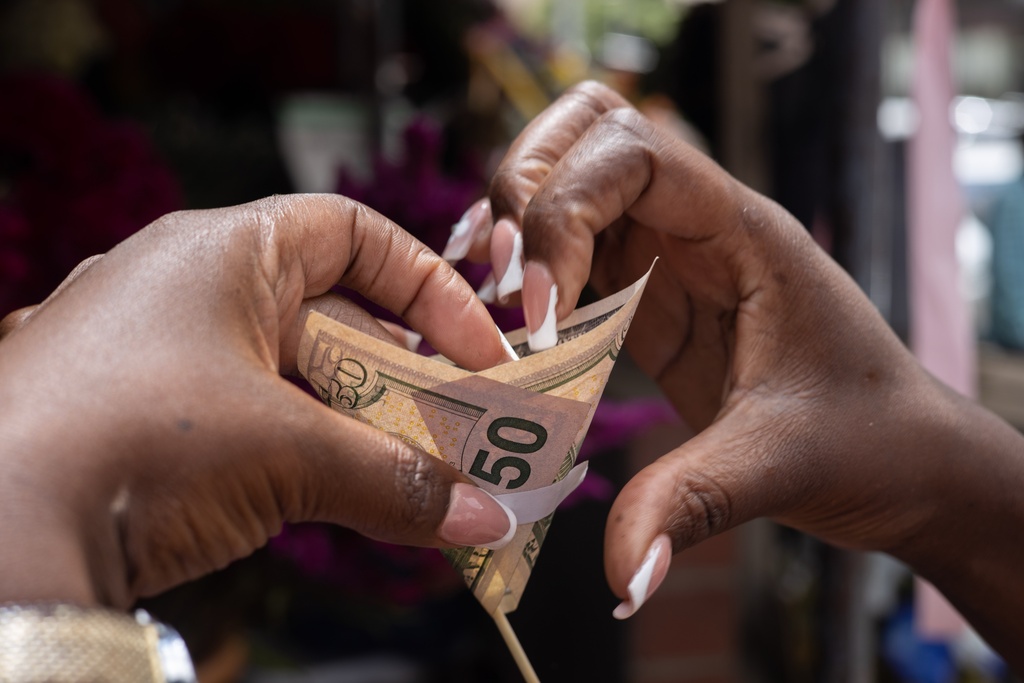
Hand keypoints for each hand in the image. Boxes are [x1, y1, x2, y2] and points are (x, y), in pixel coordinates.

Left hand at [0, 194, 516, 608]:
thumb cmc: (133, 444)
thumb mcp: (285, 455)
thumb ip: (396, 482)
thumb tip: (485, 520)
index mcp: (221, 253)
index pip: (352, 234)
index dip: (428, 287)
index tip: (476, 351)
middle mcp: (185, 288)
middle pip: (332, 313)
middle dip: (404, 371)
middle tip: (460, 426)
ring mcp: (155, 354)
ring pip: (290, 375)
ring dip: (357, 422)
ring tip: (413, 471)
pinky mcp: (138, 418)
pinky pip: (248, 420)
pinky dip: (301, 454)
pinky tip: (339, 495)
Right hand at [467, 82, 1023, 663]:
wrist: (902, 460)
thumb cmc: (867, 440)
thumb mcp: (777, 465)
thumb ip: (688, 505)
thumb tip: (619, 577)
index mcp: (742, 231)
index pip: (634, 153)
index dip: (565, 211)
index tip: (540, 307)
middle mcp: (699, 226)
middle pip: (589, 135)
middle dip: (527, 192)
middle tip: (500, 280)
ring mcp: (670, 257)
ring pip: (573, 181)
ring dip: (519, 222)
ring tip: (493, 293)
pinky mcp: (649, 299)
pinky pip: (574, 253)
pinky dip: (531, 273)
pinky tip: (511, 322)